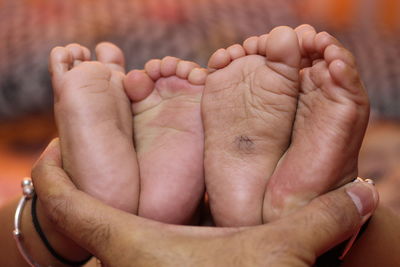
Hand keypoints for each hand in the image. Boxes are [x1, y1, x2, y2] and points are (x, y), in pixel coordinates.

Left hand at [31, 140, 378, 265]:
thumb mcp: (278, 254)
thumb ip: (320, 220)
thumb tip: (367, 193)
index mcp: (134, 242)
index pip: (67, 203)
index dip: (51, 173)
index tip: (53, 146)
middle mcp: (124, 260)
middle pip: (76, 217)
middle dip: (77, 183)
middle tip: (85, 148)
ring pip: (98, 236)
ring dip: (101, 206)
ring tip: (116, 173)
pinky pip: (122, 250)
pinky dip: (124, 228)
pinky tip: (150, 215)